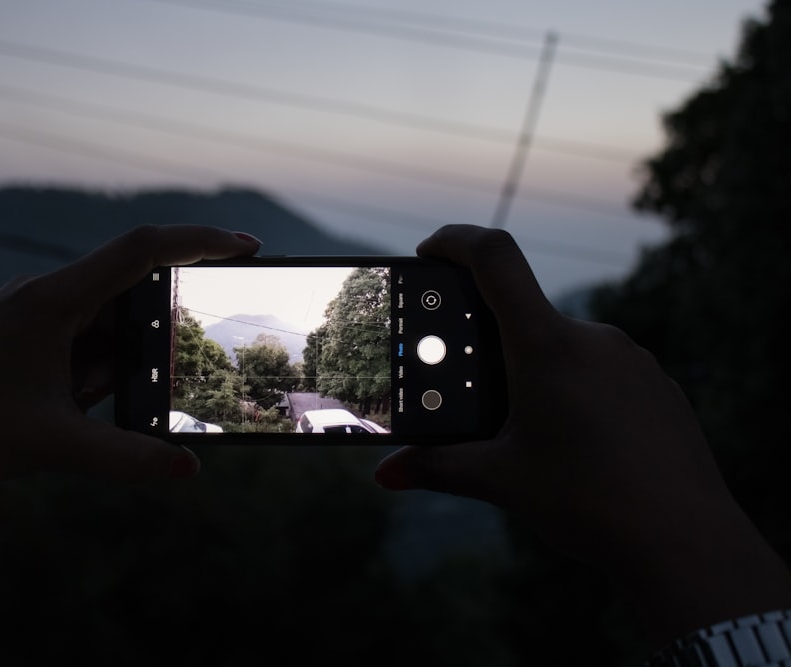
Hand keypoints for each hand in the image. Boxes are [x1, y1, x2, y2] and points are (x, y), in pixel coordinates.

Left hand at [0, 225, 260, 483]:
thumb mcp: (52, 445)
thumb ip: (126, 457)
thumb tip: (190, 467)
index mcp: (54, 299)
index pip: (141, 249)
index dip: (200, 241)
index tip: (248, 247)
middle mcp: (47, 295)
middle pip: (128, 296)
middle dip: (149, 339)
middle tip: (132, 383)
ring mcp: (36, 316)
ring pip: (105, 329)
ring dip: (112, 370)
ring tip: (72, 408)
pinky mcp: (28, 338)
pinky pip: (82, 347)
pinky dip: (92, 376)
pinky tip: (68, 409)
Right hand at [374, 225, 790, 644]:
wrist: (687, 542)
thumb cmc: (589, 505)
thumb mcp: (501, 481)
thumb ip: (436, 467)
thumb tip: (385, 474)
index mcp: (546, 347)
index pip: (495, 257)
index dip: (455, 240)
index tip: (428, 251)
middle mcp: (592, 338)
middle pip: (524, 312)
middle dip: (487, 340)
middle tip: (468, 385)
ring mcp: (630, 359)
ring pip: (562, 344)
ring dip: (532, 368)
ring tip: (522, 427)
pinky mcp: (654, 383)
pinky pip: (600, 368)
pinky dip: (572, 387)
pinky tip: (571, 440)